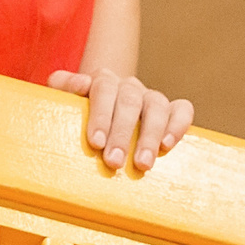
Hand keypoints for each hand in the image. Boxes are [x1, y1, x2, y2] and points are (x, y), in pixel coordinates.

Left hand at [46, 69, 193, 172]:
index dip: (100, 115)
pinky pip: (182, 109)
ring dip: (150, 135)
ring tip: (143, 164)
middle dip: (122, 133)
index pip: (102, 89)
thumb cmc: (79, 114)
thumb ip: (62, 87)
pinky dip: (178, 124)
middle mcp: (128, 86)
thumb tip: (81, 84)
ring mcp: (150, 97)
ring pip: (157, 105)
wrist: (103, 116)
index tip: (96, 143)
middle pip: (129, 101)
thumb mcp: (63, 100)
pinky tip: (168, 145)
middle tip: (114, 162)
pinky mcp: (171, 110)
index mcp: (102, 81)